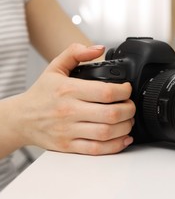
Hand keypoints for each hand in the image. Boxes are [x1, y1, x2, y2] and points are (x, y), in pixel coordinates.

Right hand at [11, 44, 135, 154]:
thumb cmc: (41, 94)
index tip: (127, 89)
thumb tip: (98, 49)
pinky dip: (115, 145)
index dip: (124, 91)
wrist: (20, 119)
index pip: (105, 92)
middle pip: (111, 114)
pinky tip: (123, 138)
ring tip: (128, 120)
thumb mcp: (55, 67)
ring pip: (106, 133)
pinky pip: (97, 149)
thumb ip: (76, 53)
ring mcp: (69, 131)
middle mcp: (69, 111)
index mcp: (68, 90)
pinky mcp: (68, 146)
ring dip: (125, 127)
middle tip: (131, 106)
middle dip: (129, 109)